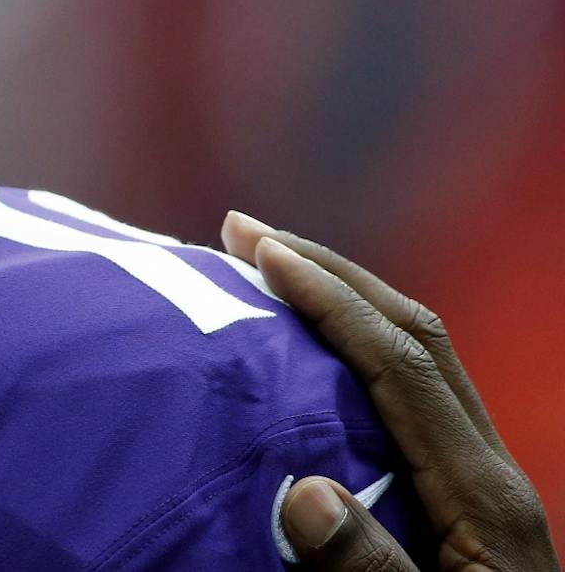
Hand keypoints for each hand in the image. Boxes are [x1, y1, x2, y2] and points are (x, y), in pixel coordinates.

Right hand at [221, 211, 559, 571]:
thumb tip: (306, 491)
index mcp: (486, 500)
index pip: (401, 363)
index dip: (329, 298)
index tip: (255, 250)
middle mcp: (493, 475)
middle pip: (419, 335)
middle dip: (332, 272)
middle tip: (243, 230)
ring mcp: (486, 489)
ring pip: (420, 359)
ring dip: (344, 302)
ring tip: (267, 272)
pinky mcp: (471, 506)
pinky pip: (412, 398)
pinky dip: (353, 352)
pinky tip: (303, 361)